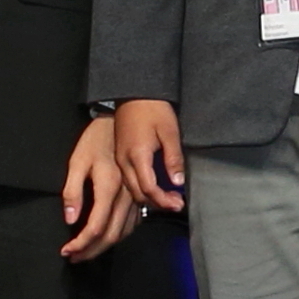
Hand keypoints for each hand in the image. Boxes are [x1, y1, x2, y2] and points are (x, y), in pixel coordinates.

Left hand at [56, 118, 134, 260]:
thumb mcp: (77, 162)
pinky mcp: (137, 194)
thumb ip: (73, 192)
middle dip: (91, 251)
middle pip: (111, 234)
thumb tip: (70, 219)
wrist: (118, 123)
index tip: (66, 251)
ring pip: (123, 231)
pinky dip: (119, 235)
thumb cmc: (94, 140)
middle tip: (74, 257)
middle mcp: (125, 196)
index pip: (95, 226)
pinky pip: (132, 222)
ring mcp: (134, 196)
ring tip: (86, 252)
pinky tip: (107, 237)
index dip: (80, 243)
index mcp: (108, 188)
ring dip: (104, 246)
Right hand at [114, 100, 186, 214]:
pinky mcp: (119, 156)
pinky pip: (128, 180)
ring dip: (149, 196)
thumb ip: (174, 159)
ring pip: (131, 188)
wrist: (134, 93)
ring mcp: (119, 159)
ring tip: (168, 197)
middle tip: (176, 204)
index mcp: (137, 155)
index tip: (178, 205)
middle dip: (157, 202)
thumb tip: (178, 182)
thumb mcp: (170, 132)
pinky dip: (141, 188)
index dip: (164, 200)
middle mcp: (124, 161)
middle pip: (138, 193)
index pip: (148, 188)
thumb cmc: (153, 109)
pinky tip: (155, 187)